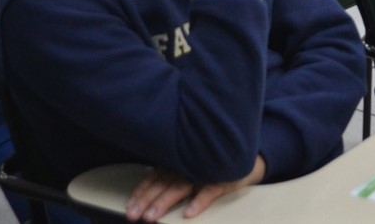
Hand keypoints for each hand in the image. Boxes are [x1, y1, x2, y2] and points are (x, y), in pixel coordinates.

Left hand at [126, 156, 265, 220]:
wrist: (245, 158)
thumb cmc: (212, 164)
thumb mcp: (189, 166)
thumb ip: (170, 173)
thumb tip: (146, 187)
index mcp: (178, 163)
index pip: (154, 178)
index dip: (141, 192)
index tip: (129, 207)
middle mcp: (188, 165)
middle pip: (163, 184)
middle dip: (147, 201)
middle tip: (134, 215)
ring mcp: (205, 172)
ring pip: (180, 188)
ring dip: (164, 202)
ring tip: (152, 217)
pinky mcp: (222, 179)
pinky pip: (208, 192)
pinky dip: (198, 202)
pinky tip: (188, 214)